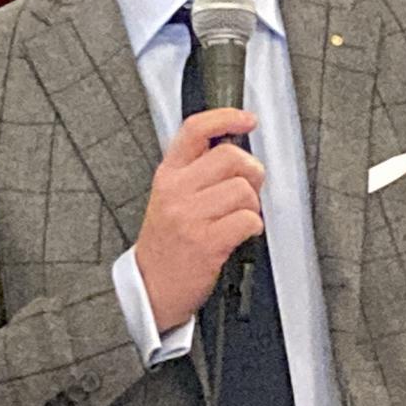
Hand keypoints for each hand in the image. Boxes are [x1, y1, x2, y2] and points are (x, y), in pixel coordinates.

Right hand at [134, 108, 263, 331]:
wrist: (151, 288)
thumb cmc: (166, 244)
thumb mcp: (168, 198)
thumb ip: (195, 173)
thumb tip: (236, 152)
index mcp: (168, 175)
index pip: (195, 130)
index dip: (226, 117)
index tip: (247, 120)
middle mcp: (177, 191)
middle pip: (231, 157)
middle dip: (252, 171)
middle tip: (249, 186)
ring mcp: (190, 217)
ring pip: (244, 190)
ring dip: (252, 205)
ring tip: (239, 217)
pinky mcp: (206, 243)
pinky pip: (248, 220)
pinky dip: (253, 227)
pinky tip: (240, 234)